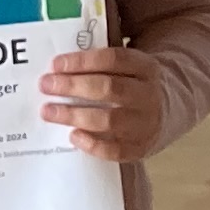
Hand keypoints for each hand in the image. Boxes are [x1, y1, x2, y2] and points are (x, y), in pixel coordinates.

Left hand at [42, 44, 167, 163]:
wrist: (164, 113)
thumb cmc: (132, 86)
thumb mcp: (127, 68)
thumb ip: (100, 64)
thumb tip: (59, 66)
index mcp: (146, 68)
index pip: (113, 60)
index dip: (82, 61)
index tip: (55, 64)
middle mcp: (148, 95)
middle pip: (109, 88)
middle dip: (73, 86)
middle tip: (46, 85)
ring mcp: (146, 123)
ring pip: (109, 119)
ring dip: (74, 115)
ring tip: (48, 111)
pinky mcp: (140, 147)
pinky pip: (115, 150)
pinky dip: (92, 144)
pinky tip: (73, 136)